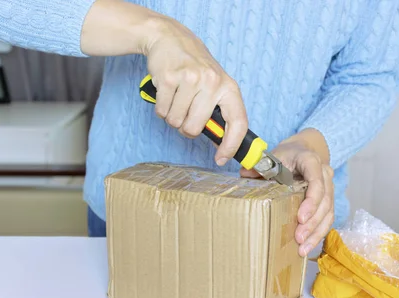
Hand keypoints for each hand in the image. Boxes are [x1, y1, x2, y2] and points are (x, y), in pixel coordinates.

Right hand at [144, 19, 248, 165]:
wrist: (170, 38)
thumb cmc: (194, 67)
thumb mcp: (215, 84)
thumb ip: (218, 111)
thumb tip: (221, 143)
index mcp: (228, 87)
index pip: (237, 122)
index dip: (231, 145)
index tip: (221, 159)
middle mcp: (212, 82)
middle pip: (195, 128)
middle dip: (186, 127)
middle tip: (185, 112)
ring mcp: (190, 79)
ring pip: (176, 122)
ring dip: (172, 116)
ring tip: (176, 97)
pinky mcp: (169, 78)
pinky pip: (162, 112)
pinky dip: (161, 108)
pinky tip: (166, 91)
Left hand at [240, 129, 334, 256]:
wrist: (300, 151)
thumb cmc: (286, 156)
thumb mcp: (272, 157)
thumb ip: (259, 167)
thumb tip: (244, 175)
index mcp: (311, 160)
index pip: (316, 181)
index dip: (311, 200)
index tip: (301, 217)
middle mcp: (324, 173)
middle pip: (325, 200)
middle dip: (312, 222)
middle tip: (298, 237)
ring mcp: (329, 187)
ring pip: (328, 212)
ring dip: (316, 232)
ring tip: (303, 248)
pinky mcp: (328, 200)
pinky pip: (327, 218)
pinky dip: (318, 232)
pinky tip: (307, 245)